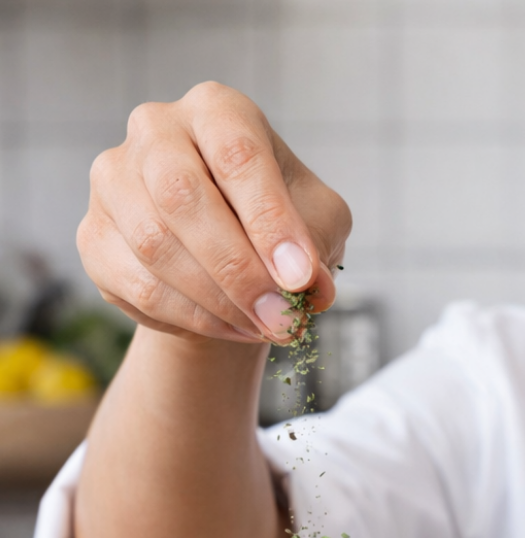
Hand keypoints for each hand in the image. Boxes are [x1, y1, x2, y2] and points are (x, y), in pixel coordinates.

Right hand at [78, 82, 350, 343]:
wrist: (227, 262)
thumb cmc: (277, 225)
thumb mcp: (318, 224)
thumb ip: (317, 245)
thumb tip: (310, 285)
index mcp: (217, 110)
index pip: (238, 155)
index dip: (270, 221)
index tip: (300, 277)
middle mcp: (156, 130)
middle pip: (182, 196)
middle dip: (238, 269)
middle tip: (281, 317)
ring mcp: (114, 180)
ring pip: (155, 245)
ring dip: (219, 301)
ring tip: (265, 327)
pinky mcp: (95, 236)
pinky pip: (139, 286)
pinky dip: (194, 318)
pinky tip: (234, 329)